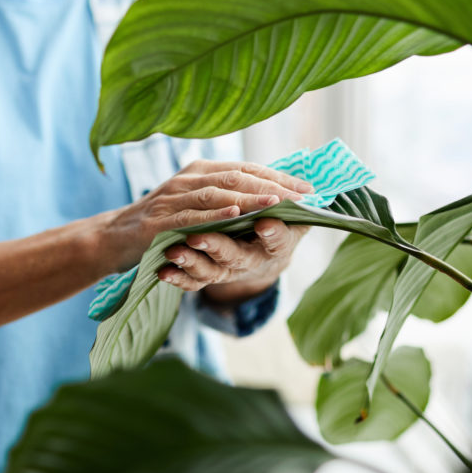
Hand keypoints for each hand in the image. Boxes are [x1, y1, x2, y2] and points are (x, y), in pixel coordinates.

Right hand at [103, 160, 312, 270]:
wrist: (113, 238)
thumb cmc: (161, 222)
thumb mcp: (193, 202)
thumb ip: (224, 197)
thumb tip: (269, 196)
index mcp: (200, 170)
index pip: (245, 168)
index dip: (278, 175)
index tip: (308, 187)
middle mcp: (188, 178)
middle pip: (236, 175)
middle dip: (272, 184)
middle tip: (301, 194)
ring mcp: (173, 197)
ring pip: (217, 192)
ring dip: (249, 196)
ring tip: (277, 201)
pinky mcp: (160, 220)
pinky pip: (192, 215)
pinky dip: (215, 214)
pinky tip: (237, 215)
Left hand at [158, 218, 308, 305]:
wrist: (260, 258)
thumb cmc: (274, 230)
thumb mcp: (292, 222)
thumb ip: (295, 207)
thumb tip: (308, 189)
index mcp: (274, 246)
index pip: (277, 241)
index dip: (272, 233)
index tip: (263, 223)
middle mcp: (249, 260)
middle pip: (235, 256)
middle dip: (216, 246)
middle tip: (197, 237)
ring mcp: (226, 271)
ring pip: (209, 271)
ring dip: (190, 262)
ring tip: (173, 252)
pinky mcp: (206, 278)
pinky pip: (191, 283)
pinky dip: (177, 279)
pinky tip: (163, 272)